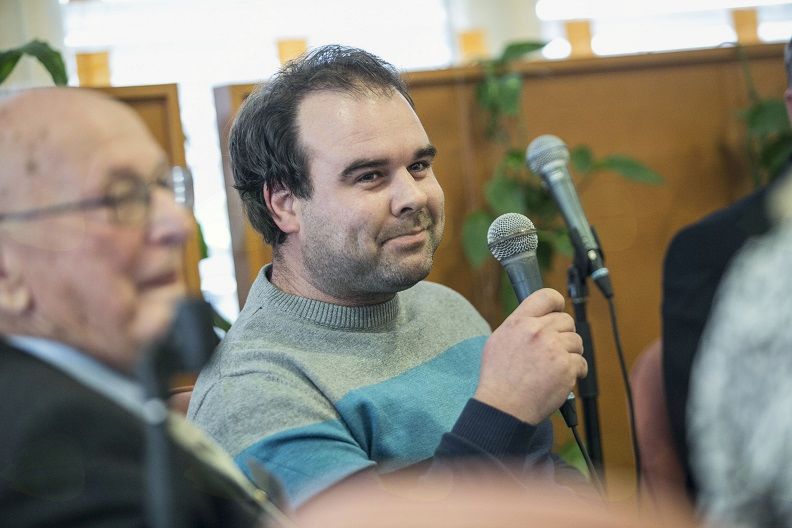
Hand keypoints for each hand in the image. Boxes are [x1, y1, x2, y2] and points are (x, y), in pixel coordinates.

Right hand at [473, 288, 585, 424]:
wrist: (504, 407)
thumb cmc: (498, 378)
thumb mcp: (498, 341)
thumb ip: (518, 325)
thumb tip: (536, 317)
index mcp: (519, 322)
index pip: (546, 296)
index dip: (557, 303)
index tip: (558, 311)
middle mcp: (536, 331)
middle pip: (566, 320)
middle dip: (564, 334)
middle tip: (555, 349)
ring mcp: (553, 349)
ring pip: (576, 341)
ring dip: (570, 353)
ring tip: (556, 367)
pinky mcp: (566, 368)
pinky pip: (581, 362)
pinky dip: (576, 372)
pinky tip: (562, 378)